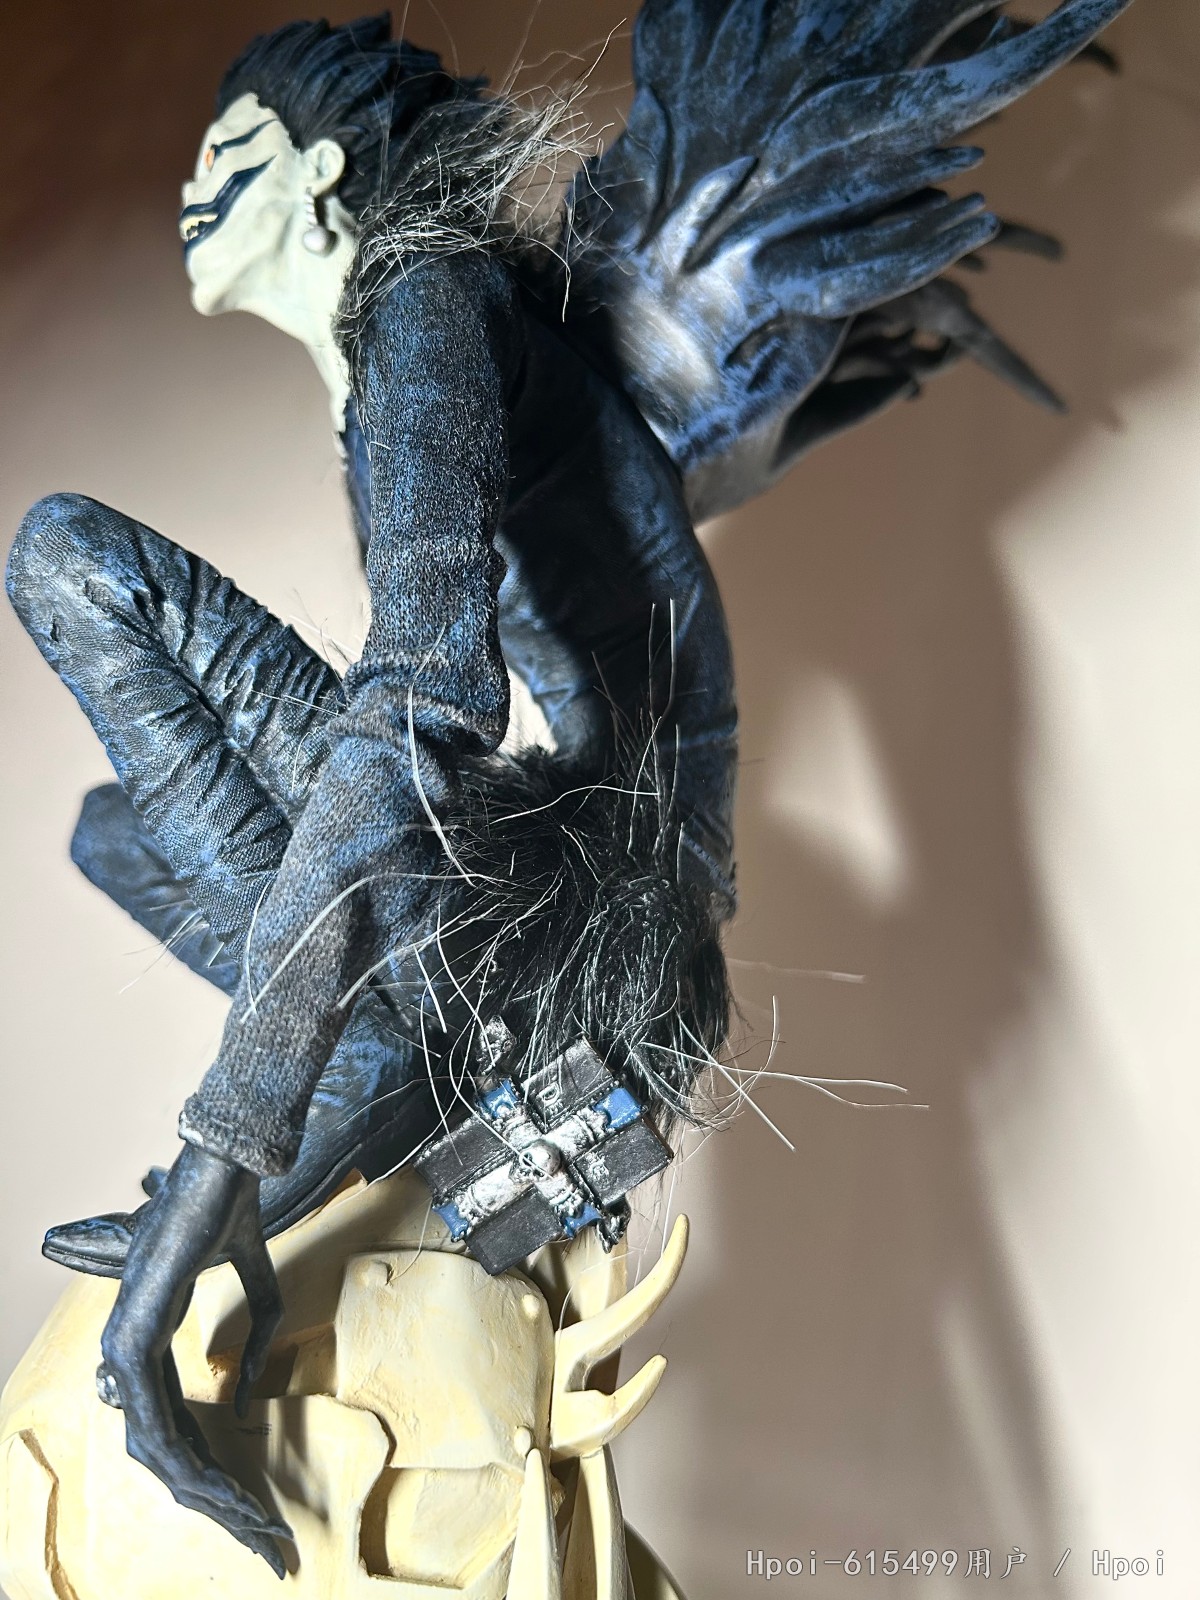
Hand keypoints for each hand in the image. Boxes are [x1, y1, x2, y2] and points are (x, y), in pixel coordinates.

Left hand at [97, 1143, 292, 1576]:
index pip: (171, 1424)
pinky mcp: (133, 1340)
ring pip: (156, 1449)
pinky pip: (155, 1422)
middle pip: (162, 1452)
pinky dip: (190, 1460)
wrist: (223, 1169)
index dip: (213, 1470)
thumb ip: (255, 1337)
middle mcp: (127, 1349)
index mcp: (148, 1337)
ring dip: (208, 1494)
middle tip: (264, 1541)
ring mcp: (123, 1345)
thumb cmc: (232, 1215)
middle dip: (217, 1502)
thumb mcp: (256, 1282)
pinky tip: (218, 1488)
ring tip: (253, 1526)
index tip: (254, 1506)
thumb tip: (241, 1401)